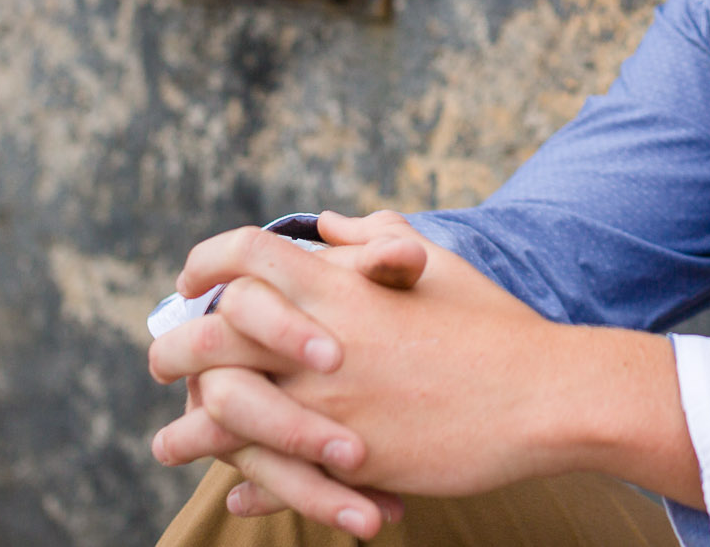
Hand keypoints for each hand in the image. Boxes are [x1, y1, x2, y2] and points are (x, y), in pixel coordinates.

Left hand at [150, 212, 702, 513]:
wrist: (544, 395)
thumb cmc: (494, 325)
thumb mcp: (435, 265)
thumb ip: (375, 241)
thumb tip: (333, 224)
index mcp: (342, 285)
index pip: (246, 255)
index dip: (207, 263)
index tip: (190, 283)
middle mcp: (323, 339)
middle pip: (210, 332)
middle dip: (174, 346)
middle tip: (165, 361)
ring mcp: (331, 401)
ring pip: (221, 413)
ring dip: (186, 432)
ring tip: (171, 444)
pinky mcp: (347, 458)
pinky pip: (269, 472)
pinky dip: (243, 480)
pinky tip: (235, 485)